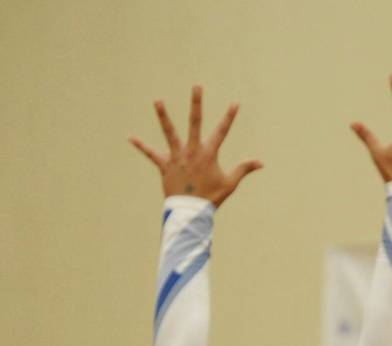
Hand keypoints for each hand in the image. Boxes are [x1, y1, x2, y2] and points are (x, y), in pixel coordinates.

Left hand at [129, 86, 262, 206]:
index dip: (229, 118)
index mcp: (208, 154)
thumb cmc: (211, 198)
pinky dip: (141, 146)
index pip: (221, 132)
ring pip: (169, 133)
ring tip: (158, 100)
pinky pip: (151, 154)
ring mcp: (177, 157)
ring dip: (163, 116)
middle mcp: (192, 151)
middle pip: (195, 123)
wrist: (191, 212)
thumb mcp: (230, 183)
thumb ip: (244, 169)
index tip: (235, 103)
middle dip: (197, 104)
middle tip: (197, 86)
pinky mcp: (165, 165)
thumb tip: (261, 163)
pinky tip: (130, 137)